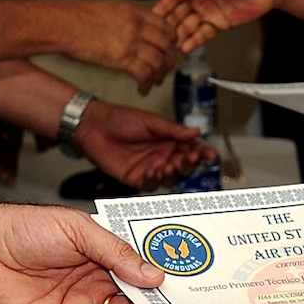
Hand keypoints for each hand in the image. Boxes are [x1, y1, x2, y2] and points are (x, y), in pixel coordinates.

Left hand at [0, 197, 162, 303]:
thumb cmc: (22, 228)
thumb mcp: (77, 229)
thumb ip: (115, 252)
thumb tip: (151, 272)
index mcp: (103, 251)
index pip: (139, 268)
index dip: (160, 277)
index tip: (183, 288)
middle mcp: (96, 277)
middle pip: (135, 296)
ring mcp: (81, 301)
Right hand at [53, 0, 176, 94]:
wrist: (61, 24)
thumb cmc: (74, 17)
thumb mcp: (108, 10)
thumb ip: (125, 20)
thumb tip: (131, 31)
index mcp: (132, 12)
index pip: (164, 24)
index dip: (171, 39)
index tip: (170, 47)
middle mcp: (136, 25)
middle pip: (166, 44)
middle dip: (169, 59)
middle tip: (166, 68)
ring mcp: (130, 41)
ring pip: (159, 60)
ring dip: (160, 74)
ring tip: (155, 81)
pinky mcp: (122, 58)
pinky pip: (144, 73)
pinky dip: (146, 84)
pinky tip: (142, 89)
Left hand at [76, 100, 212, 190]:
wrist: (93, 126)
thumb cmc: (119, 119)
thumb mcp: (150, 121)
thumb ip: (173, 130)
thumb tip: (195, 132)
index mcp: (169, 140)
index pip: (191, 148)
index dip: (201, 152)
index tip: (210, 154)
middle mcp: (162, 155)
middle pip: (183, 165)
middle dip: (189, 163)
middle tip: (190, 158)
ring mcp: (150, 168)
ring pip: (169, 178)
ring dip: (172, 173)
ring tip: (170, 165)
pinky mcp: (136, 178)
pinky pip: (150, 185)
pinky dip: (154, 180)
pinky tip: (153, 173)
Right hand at [155, 0, 276, 52]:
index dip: (166, 2)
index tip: (155, 11)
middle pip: (179, 11)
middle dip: (168, 22)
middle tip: (158, 34)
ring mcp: (208, 11)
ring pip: (188, 24)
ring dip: (178, 34)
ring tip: (169, 44)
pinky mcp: (218, 23)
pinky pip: (202, 34)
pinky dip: (193, 41)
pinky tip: (185, 48)